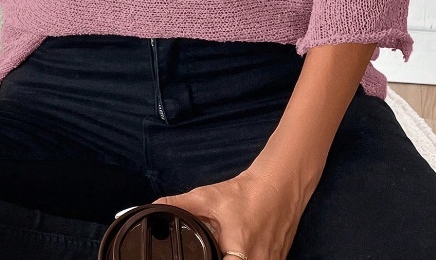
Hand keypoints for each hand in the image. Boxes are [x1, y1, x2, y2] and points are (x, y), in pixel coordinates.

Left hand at [151, 152, 323, 259]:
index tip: (203, 257)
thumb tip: (155, 206)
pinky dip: (248, 259)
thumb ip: (181, 204)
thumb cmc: (245, 193)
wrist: (279, 184)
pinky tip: (238, 251)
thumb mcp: (209, 197)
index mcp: (241, 252)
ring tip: (223, 250)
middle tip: (212, 251)